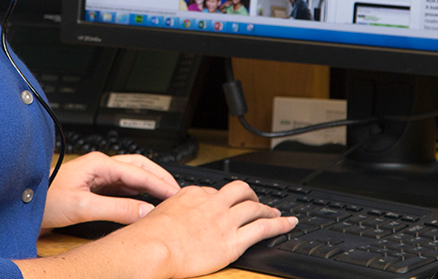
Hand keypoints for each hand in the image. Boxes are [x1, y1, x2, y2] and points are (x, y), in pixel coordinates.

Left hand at [41, 152, 179, 229]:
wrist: (23, 205)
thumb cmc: (44, 200)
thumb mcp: (83, 207)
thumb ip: (117, 210)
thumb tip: (146, 211)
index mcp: (99, 164)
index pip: (139, 172)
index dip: (160, 183)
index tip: (176, 194)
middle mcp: (100, 166)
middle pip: (139, 167)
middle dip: (159, 178)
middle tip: (176, 192)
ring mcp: (97, 175)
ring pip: (132, 176)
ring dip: (149, 185)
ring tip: (165, 197)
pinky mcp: (94, 187)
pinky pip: (123, 187)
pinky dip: (137, 194)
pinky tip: (144, 203)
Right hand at [113, 179, 297, 278]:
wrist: (153, 247)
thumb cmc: (149, 236)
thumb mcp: (158, 213)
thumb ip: (170, 212)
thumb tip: (167, 218)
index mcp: (193, 195)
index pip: (215, 191)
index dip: (223, 199)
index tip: (225, 204)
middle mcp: (212, 204)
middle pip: (239, 191)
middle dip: (250, 195)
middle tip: (255, 202)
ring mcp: (224, 221)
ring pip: (255, 207)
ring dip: (268, 209)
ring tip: (275, 213)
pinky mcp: (233, 241)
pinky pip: (263, 229)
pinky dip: (280, 224)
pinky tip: (288, 223)